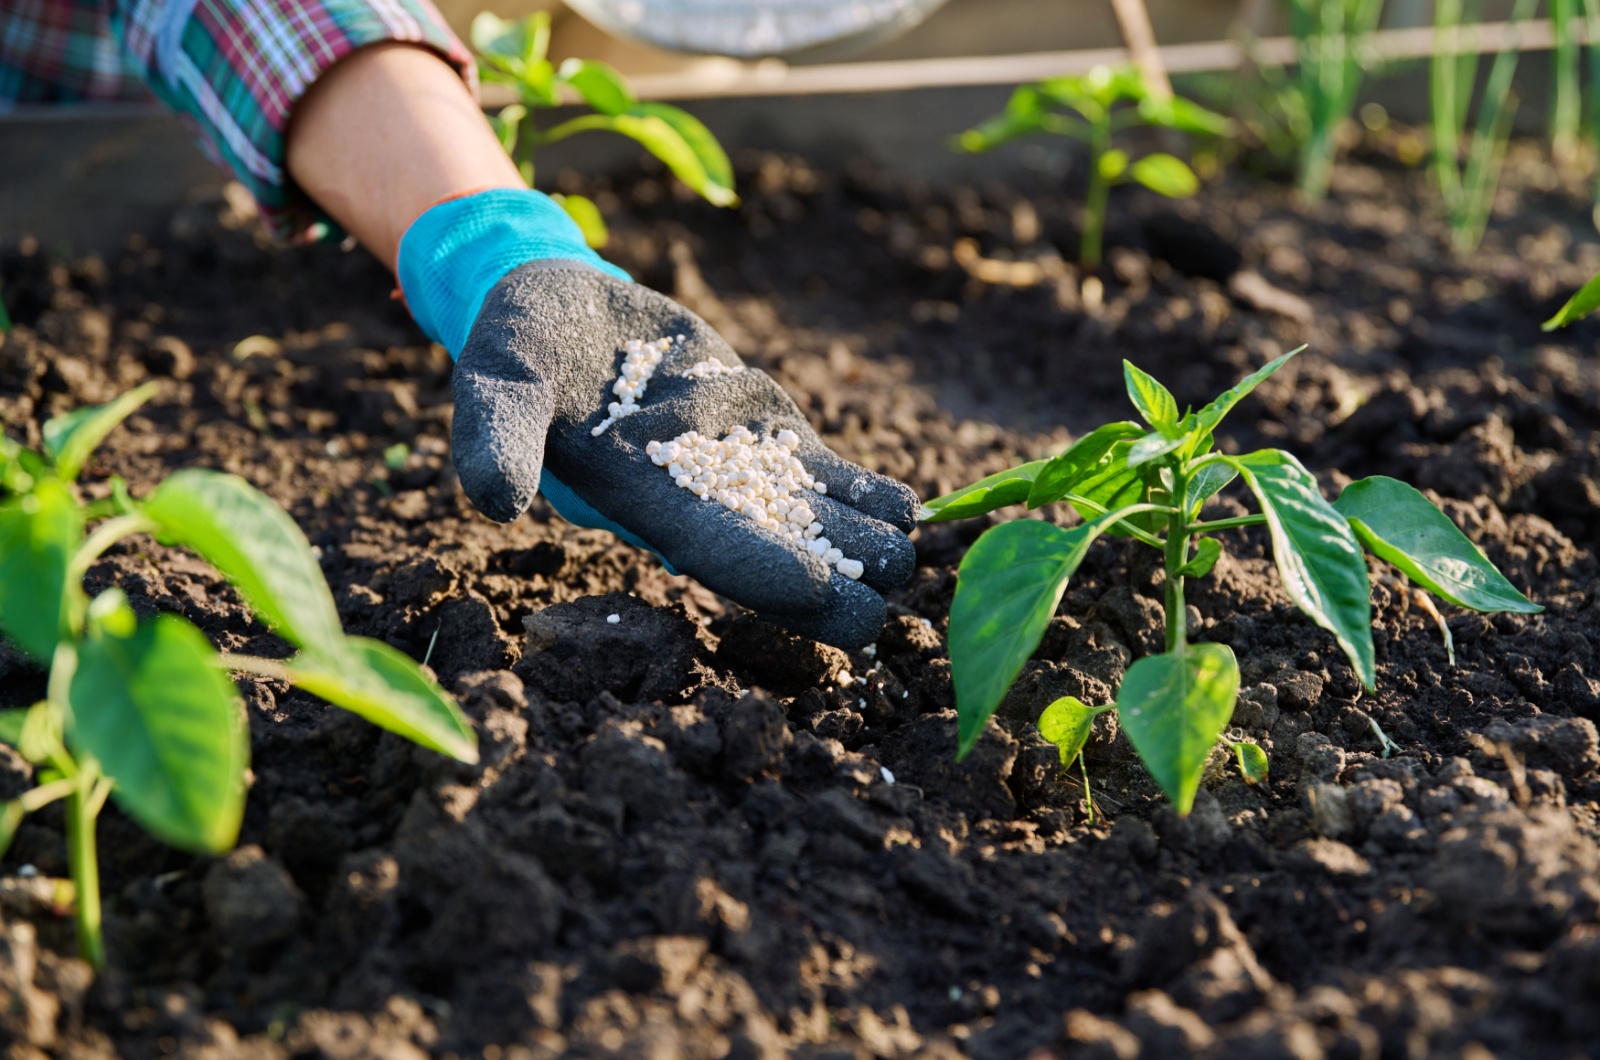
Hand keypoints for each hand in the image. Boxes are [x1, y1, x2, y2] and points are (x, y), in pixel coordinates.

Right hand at [451, 262, 918, 647]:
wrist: (555, 305)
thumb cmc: (519, 344)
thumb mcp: (496, 377)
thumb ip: (494, 436)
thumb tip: (492, 501)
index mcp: (640, 500)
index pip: (717, 552)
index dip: (777, 576)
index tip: (839, 599)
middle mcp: (697, 498)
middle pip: (779, 553)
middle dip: (841, 578)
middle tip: (902, 590)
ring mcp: (736, 468)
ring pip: (813, 519)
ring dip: (865, 539)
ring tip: (921, 549)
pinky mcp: (761, 432)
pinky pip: (822, 475)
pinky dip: (864, 493)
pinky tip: (915, 512)